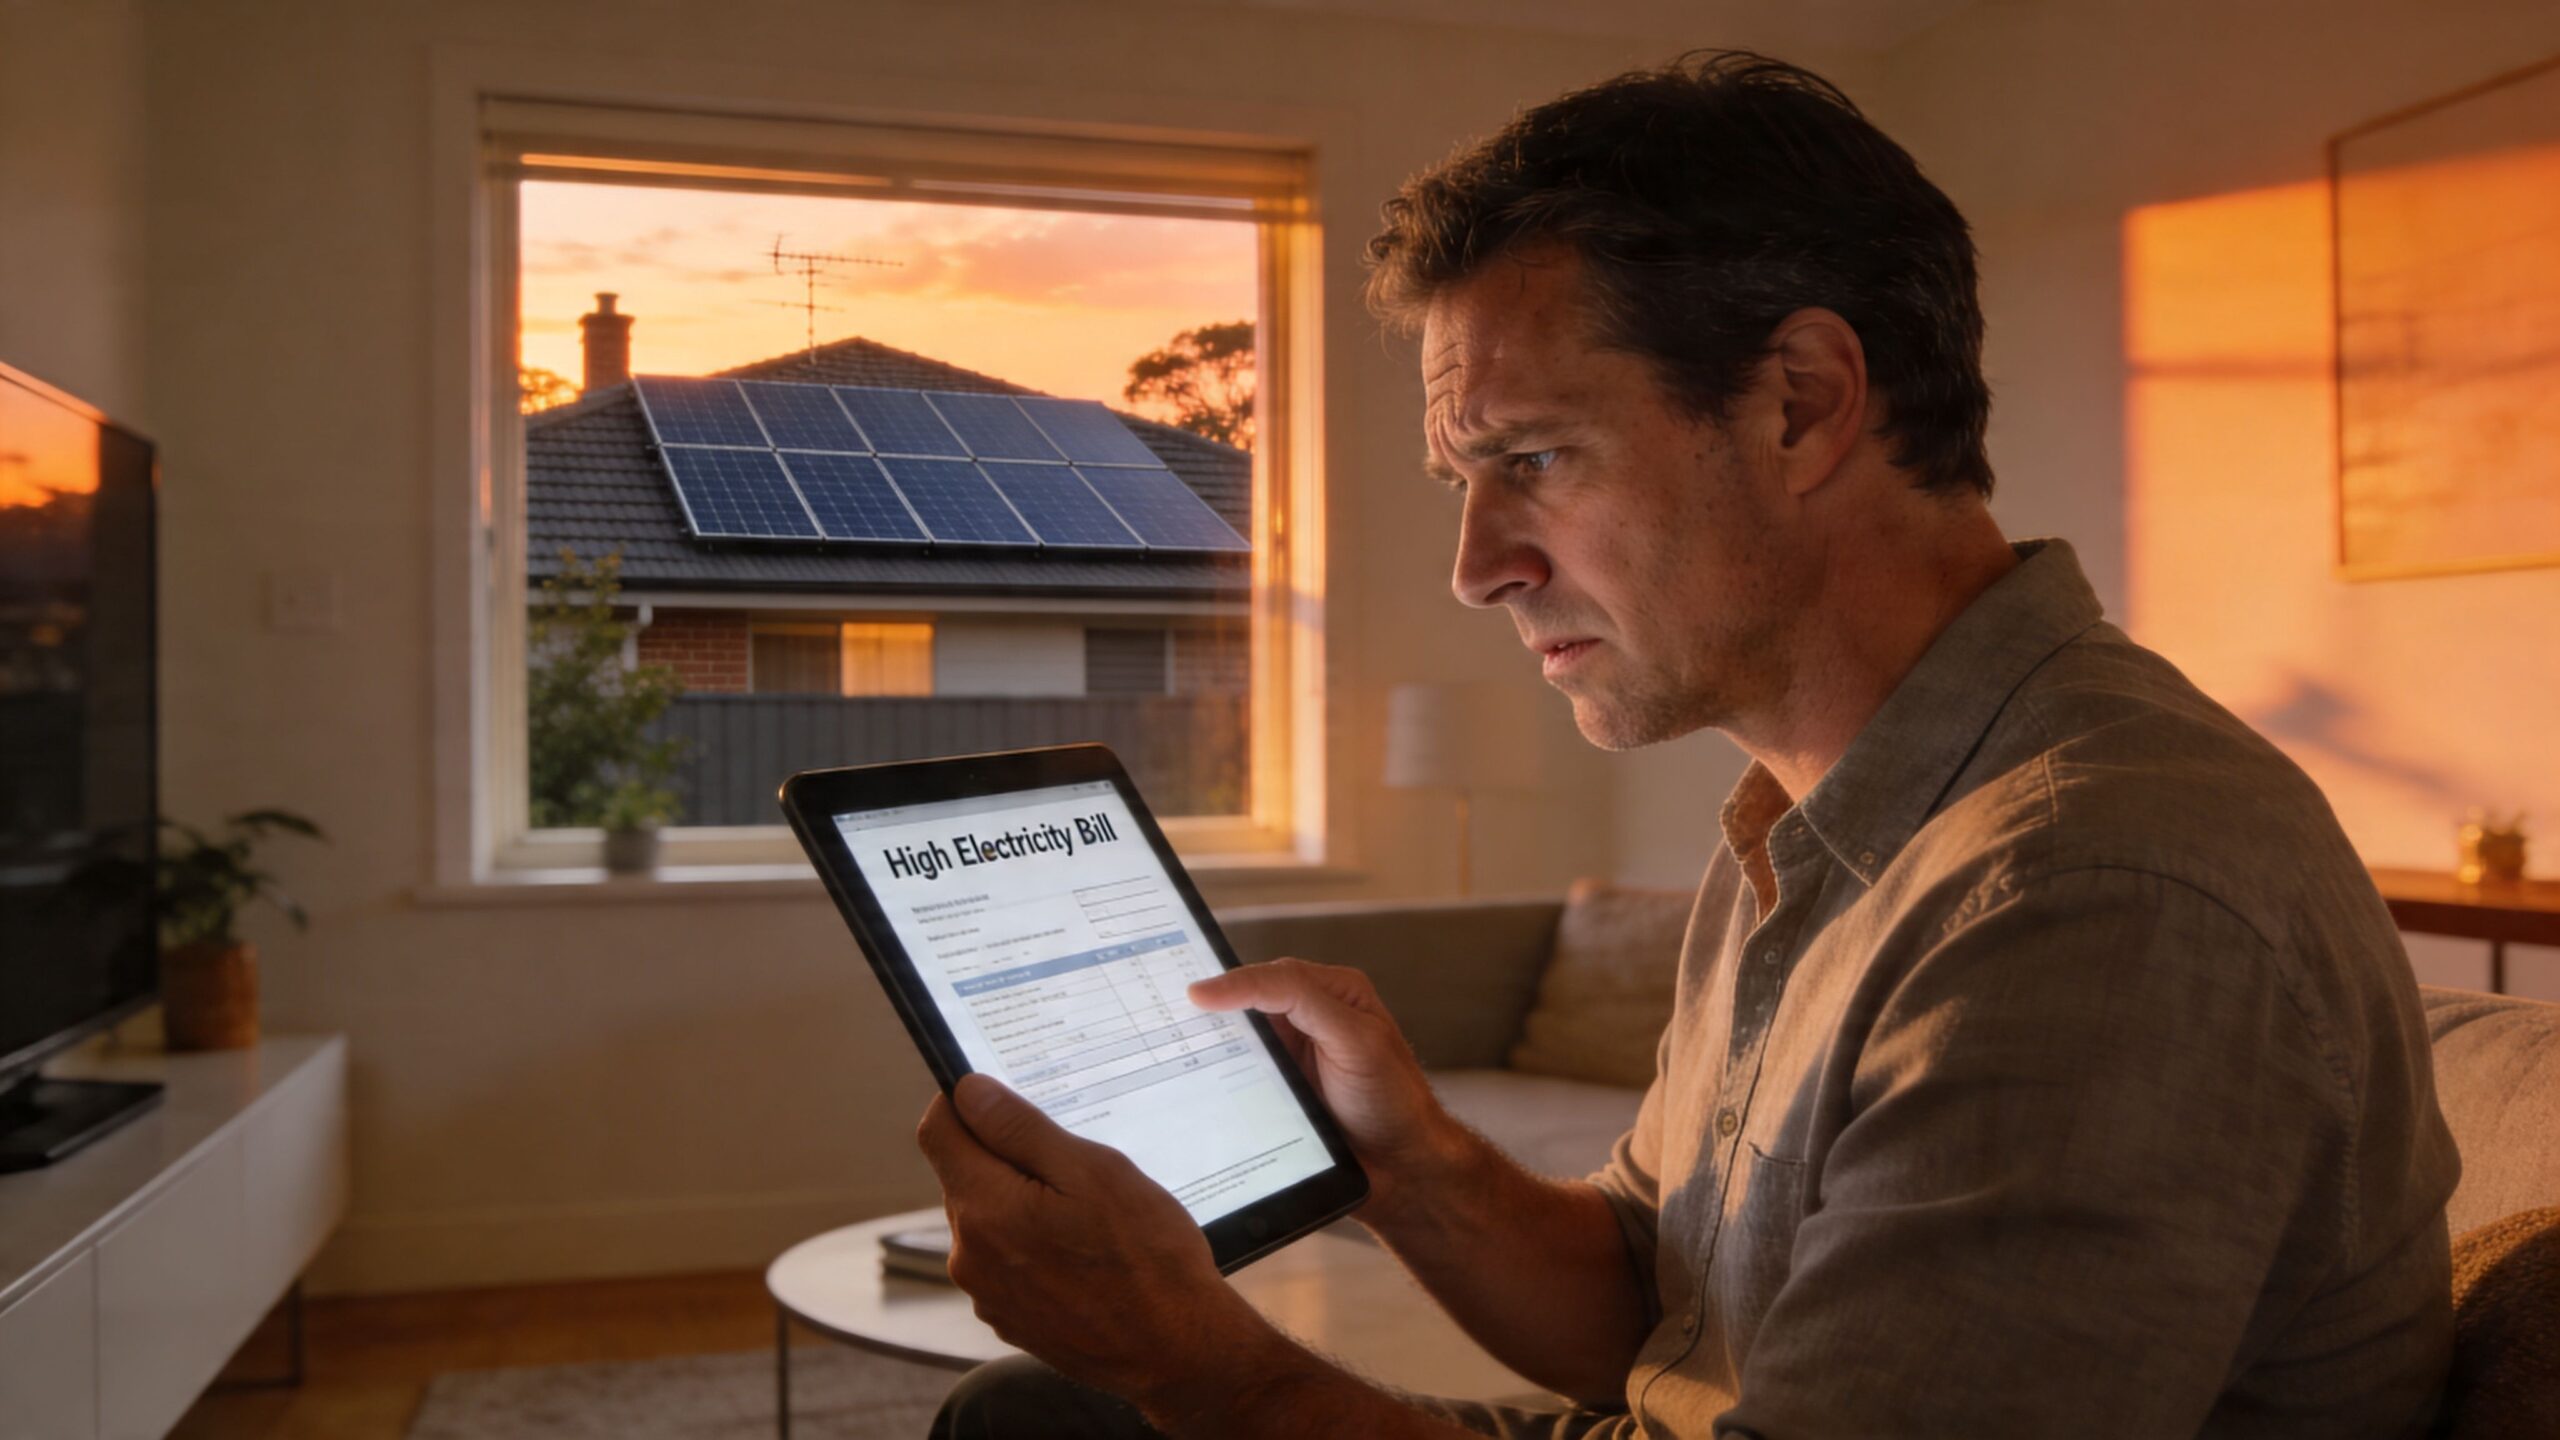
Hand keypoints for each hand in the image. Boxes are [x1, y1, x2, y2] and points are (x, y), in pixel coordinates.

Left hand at [915, 1074, 1271, 1403]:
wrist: (1176, 1350)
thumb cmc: (1147, 1257)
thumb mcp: (1093, 1171)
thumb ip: (1020, 1129)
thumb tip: (967, 1091)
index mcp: (985, 1209)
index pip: (938, 1131)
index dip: (964, 1103)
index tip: (1002, 1100)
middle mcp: (969, 1255)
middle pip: (965, 1175)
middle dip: (1006, 1158)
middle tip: (1072, 1166)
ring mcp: (986, 1294)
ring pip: (987, 1219)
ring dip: (1021, 1205)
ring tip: (1086, 1219)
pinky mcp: (1007, 1318)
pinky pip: (1004, 1261)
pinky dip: (1031, 1247)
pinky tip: (1082, 1256)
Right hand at [1187, 959, 1461, 1224]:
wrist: (1402, 1170)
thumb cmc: (1392, 1100)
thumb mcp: (1353, 1038)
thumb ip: (1301, 1000)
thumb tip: (1229, 988)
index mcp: (1331, 993)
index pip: (1272, 977)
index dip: (1232, 984)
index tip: (1194, 998)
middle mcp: (1305, 1020)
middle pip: (1245, 1006)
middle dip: (1211, 1013)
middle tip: (1165, 1018)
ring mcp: (1287, 1058)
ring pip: (1234, 1044)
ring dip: (1207, 1051)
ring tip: (1169, 1054)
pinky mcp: (1274, 1094)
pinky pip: (1235, 1081)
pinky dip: (1214, 1084)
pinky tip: (1193, 1090)